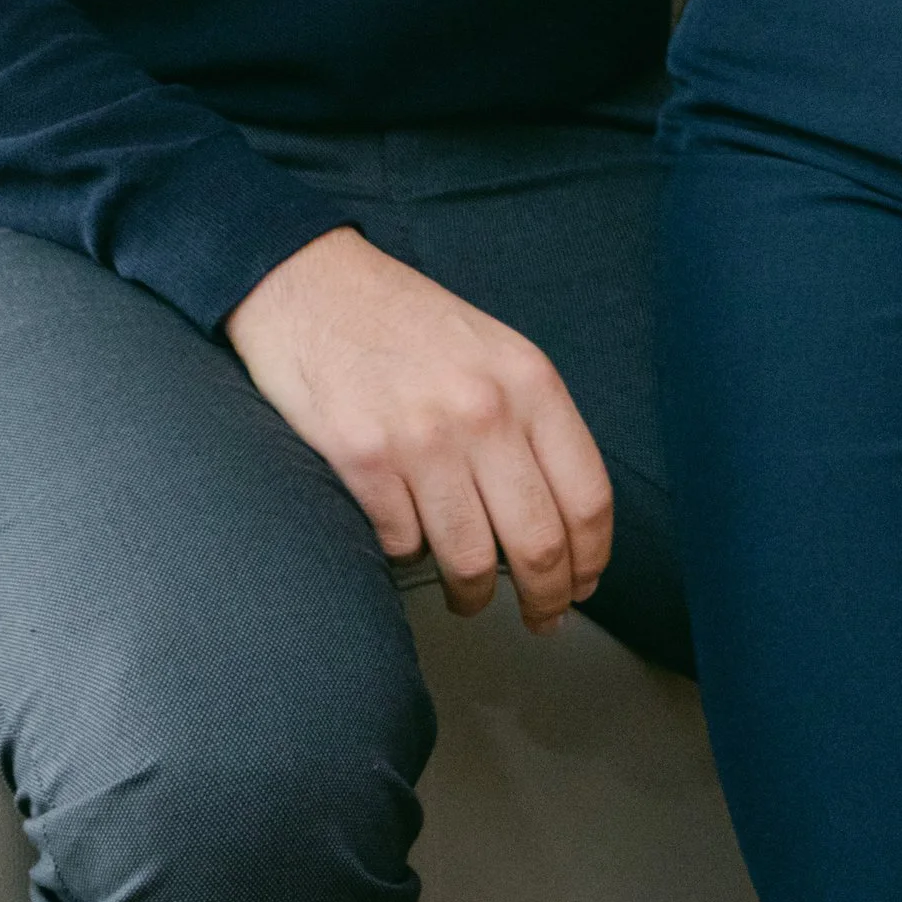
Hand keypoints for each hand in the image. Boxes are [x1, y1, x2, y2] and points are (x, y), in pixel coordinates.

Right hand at [224, 227, 613, 631]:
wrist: (311, 283)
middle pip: (538, 544)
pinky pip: (401, 547)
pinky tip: (406, 535)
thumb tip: (561, 522)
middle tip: (540, 618)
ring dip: (473, 596)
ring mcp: (421, 437)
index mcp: (529, 380)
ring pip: (470, 561)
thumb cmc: (405, 324)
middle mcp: (483, 410)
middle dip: (545, 599)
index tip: (583, 585)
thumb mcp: (493, 351)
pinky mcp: (361, 460)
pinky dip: (407, 555)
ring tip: (468, 596)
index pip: (587, 497)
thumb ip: (530, 423)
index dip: (591, 560)